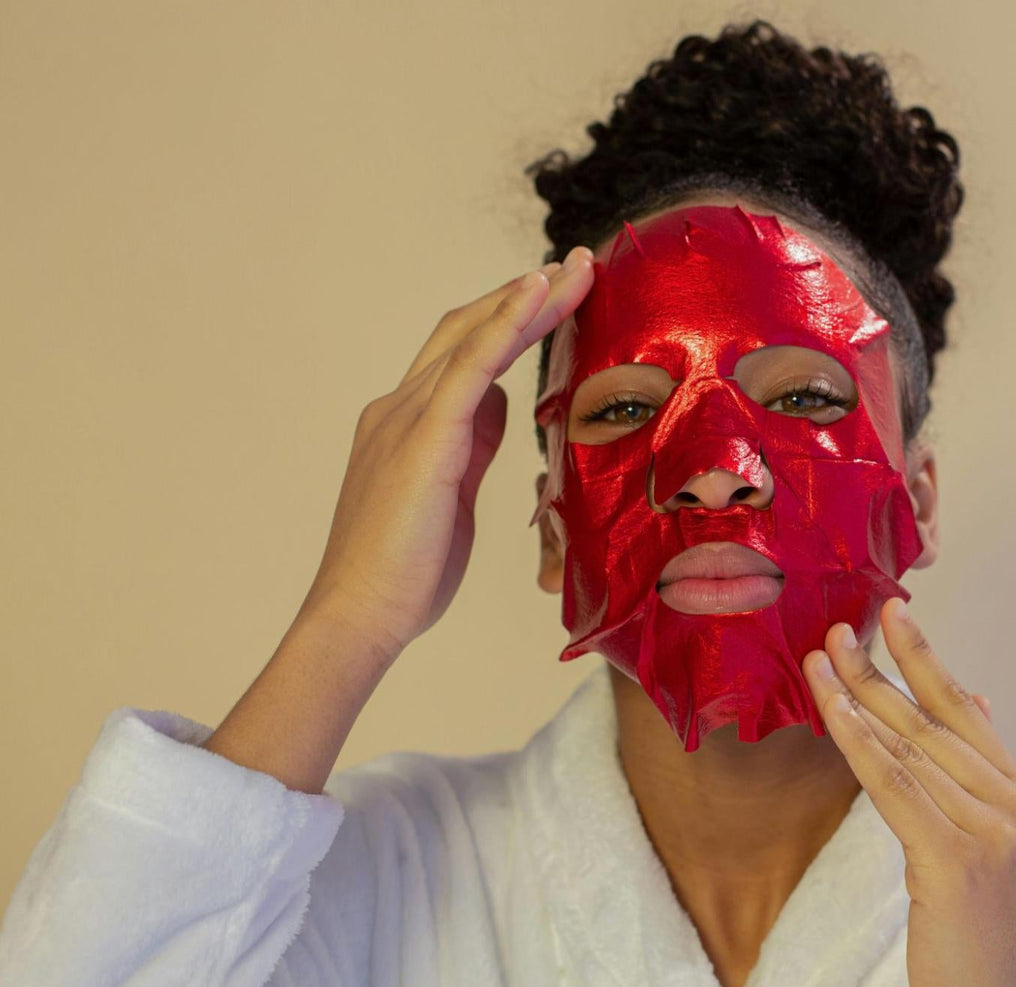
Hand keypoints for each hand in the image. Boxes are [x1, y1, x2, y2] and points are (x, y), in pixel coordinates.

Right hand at [295, 246, 594, 661]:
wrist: (359, 616)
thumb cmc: (405, 570)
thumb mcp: (452, 495)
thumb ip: (471, 445)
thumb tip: (501, 408)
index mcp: (407, 422)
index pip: (464, 353)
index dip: (511, 319)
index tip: (558, 295)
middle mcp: (400, 406)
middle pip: (469, 329)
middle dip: (525, 294)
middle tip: (579, 264)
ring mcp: (406, 416)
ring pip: (473, 335)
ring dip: (529, 297)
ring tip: (576, 268)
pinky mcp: (425, 438)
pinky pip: (471, 365)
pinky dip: (506, 322)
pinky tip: (538, 292)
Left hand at [800, 598, 1015, 986]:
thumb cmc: (978, 932)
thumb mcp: (991, 843)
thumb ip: (978, 774)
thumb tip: (976, 698)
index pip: (967, 712)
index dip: (928, 659)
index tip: (895, 614)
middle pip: (933, 723)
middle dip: (880, 671)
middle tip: (837, 630)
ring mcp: (993, 832)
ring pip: (909, 749)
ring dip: (858, 698)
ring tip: (820, 661)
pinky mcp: (958, 859)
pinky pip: (895, 787)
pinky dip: (859, 744)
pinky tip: (833, 713)